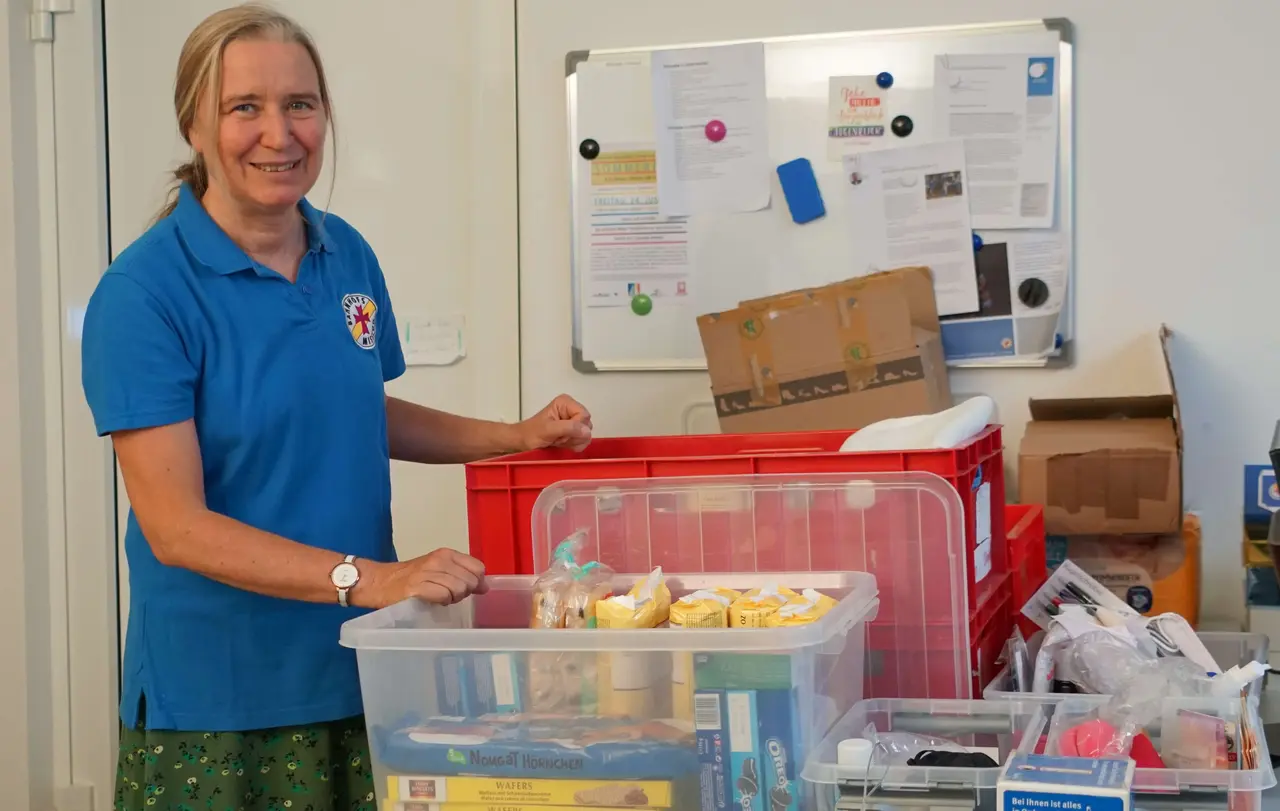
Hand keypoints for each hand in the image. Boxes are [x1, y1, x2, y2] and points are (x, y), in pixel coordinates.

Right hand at [357, 549, 488, 607]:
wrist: (380, 582)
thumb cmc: (410, 578)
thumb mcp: (439, 569)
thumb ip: (462, 574)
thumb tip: (485, 586)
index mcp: (446, 554)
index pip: (478, 568)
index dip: (475, 582)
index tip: (464, 588)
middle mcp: (439, 560)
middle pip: (470, 580)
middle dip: (464, 592)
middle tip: (448, 594)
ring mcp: (427, 572)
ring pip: (459, 589)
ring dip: (452, 598)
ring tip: (439, 597)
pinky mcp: (417, 587)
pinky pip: (444, 596)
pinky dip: (441, 601)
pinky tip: (432, 600)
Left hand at [519, 394, 592, 451]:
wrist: (523, 442)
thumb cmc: (531, 433)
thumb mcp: (548, 429)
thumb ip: (568, 428)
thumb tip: (586, 431)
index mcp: (566, 402)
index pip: (584, 416)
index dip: (576, 428)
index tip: (560, 433)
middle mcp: (572, 410)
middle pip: (587, 425)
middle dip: (574, 436)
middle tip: (557, 437)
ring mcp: (574, 421)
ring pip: (586, 435)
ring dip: (572, 442)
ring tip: (558, 440)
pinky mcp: (574, 431)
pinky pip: (583, 441)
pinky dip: (573, 445)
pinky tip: (562, 444)